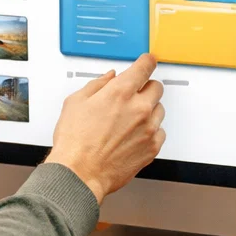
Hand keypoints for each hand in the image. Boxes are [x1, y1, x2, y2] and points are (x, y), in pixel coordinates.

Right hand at [44, 53, 164, 202]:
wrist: (79, 174)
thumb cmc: (75, 143)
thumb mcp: (76, 103)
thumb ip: (97, 85)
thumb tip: (109, 78)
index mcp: (120, 92)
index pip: (145, 67)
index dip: (147, 62)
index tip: (148, 62)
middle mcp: (139, 108)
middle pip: (157, 87)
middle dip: (146, 88)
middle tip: (133, 96)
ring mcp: (148, 128)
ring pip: (160, 110)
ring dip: (148, 110)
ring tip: (129, 121)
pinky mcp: (152, 147)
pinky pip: (160, 132)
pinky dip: (151, 131)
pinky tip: (134, 135)